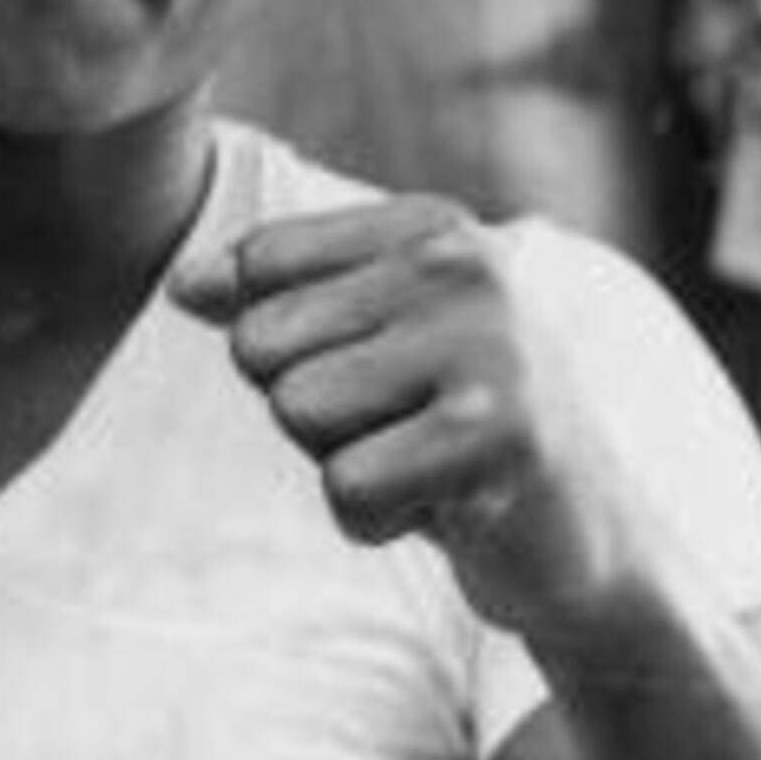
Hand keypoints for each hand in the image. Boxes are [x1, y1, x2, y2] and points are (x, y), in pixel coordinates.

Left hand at [173, 196, 680, 642]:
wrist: (581, 534)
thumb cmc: (452, 426)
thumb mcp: (368, 341)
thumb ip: (272, 298)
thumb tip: (179, 284)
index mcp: (429, 225)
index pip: (258, 265)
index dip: (285, 344)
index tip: (377, 371)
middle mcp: (462, 264)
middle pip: (261, 342)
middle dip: (311, 409)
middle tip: (404, 427)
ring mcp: (489, 344)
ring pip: (297, 410)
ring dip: (344, 462)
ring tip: (424, 460)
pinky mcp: (500, 436)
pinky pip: (347, 486)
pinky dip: (376, 519)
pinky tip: (444, 506)